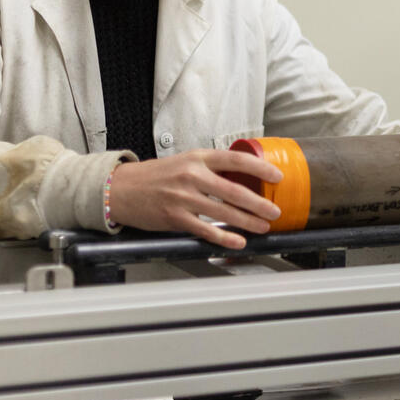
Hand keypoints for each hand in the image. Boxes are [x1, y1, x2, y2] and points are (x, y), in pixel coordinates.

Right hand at [107, 150, 282, 248]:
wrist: (121, 189)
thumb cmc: (156, 176)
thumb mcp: (185, 161)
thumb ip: (211, 168)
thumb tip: (243, 177)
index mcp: (198, 157)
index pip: (236, 160)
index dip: (261, 168)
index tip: (277, 176)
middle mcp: (192, 175)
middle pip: (235, 190)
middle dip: (260, 203)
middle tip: (275, 211)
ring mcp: (183, 197)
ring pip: (224, 212)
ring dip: (248, 222)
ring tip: (263, 226)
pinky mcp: (175, 217)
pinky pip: (206, 230)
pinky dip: (225, 237)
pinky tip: (238, 241)